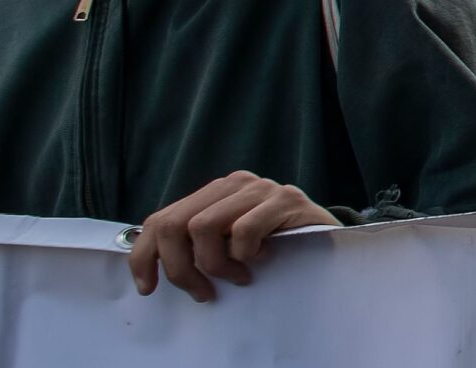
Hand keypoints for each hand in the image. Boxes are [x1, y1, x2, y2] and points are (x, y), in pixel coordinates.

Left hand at [128, 172, 338, 302]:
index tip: (148, 289)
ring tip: (238, 277)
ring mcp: (261, 188)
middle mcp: (235, 183)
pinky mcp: (287, 199)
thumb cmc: (275, 249)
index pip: (160, 219)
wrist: (331, 242)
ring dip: (215, 265)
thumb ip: (197, 243)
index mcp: (214, 192)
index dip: (144, 257)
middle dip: (180, 268)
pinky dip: (245, 254)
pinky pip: (243, 231)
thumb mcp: (228, 245)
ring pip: (203, 227)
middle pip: (174, 225)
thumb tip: (150, 264)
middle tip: (202, 292)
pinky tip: (262, 260)